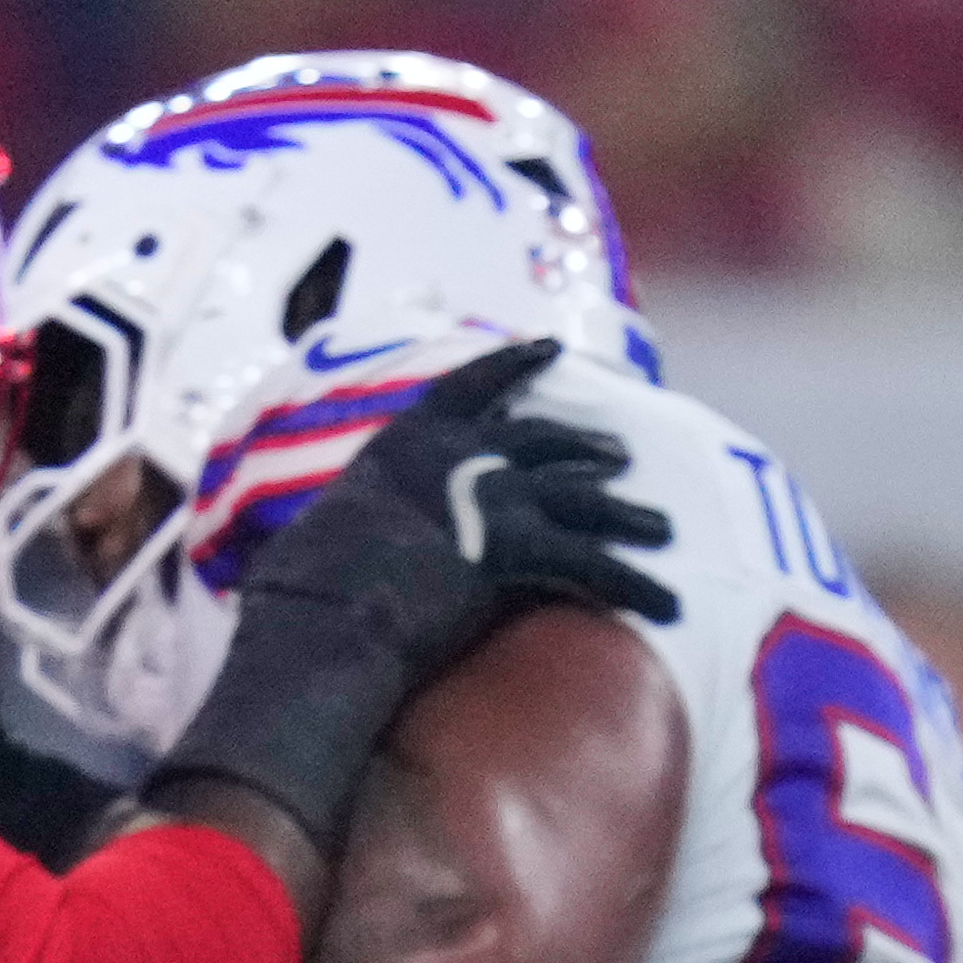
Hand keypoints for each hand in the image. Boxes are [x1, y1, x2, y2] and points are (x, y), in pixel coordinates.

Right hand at [161, 340, 676, 864]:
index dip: (514, 365)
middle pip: (540, 441)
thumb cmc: (298, 591)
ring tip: (662, 528)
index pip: (471, 386)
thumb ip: (333, 532)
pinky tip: (670, 602)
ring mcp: (492, 495)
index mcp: (406, 441)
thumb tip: (293, 559)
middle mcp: (459, 453)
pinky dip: (634, 584)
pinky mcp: (519, 548)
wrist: (322, 613)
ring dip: (626, 513)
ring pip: (580, 497)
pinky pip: (592, 565)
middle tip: (619, 455)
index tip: (550, 350)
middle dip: (584, 447)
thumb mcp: (311, 540)